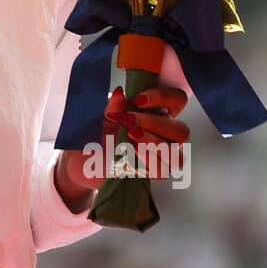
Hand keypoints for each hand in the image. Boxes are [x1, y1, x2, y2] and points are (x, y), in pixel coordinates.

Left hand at [57, 84, 190, 195]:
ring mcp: (163, 157)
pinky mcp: (153, 174)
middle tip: (128, 121)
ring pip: (175, 154)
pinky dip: (147, 160)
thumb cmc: (100, 135)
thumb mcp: (103, 118)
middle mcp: (166, 136)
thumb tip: (120, 93)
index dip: (164, 97)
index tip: (137, 99)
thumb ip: (113, 107)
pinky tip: (131, 153)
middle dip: (154, 123)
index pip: (177, 100)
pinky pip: (161, 171)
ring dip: (153, 144)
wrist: (84, 161)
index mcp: (158, 114)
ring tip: (130, 137)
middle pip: (182, 131)